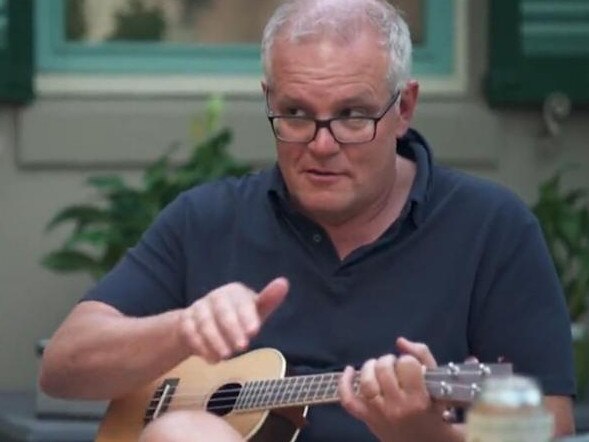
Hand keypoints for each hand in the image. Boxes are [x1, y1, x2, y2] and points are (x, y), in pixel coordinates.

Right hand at [179, 277, 288, 362]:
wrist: (203, 323)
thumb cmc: (237, 317)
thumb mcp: (254, 311)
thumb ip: (269, 299)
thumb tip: (284, 283)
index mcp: (234, 292)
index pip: (241, 301)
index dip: (247, 316)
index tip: (254, 331)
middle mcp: (215, 297)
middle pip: (222, 311)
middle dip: (232, 329)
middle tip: (242, 347)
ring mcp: (198, 308)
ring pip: (204, 322)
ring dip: (215, 340)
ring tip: (226, 356)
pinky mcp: (185, 321)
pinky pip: (189, 332)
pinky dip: (200, 346)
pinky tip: (212, 359)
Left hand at [339, 337, 455, 441]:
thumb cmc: (435, 411)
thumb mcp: (438, 384)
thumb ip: (422, 356)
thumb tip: (400, 341)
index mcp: (419, 399)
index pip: (407, 364)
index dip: (408, 360)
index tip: (411, 366)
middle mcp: (397, 407)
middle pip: (384, 369)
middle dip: (389, 361)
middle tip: (395, 365)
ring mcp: (379, 414)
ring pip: (366, 382)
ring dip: (370, 367)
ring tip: (378, 366)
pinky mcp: (367, 418)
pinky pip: (348, 400)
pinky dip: (344, 383)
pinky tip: (349, 370)